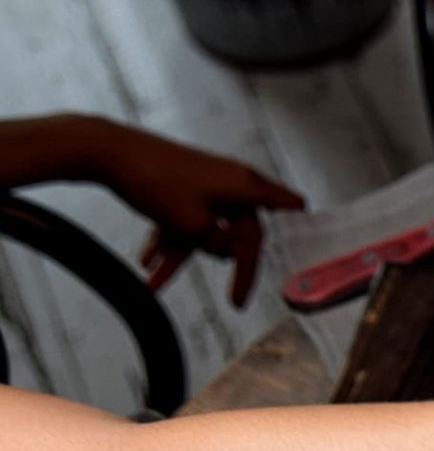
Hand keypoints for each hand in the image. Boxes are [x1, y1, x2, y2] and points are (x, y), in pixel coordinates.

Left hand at [76, 115, 304, 305]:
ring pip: (204, 228)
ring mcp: (206, 183)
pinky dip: (167, 239)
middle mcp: (232, 183)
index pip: (287, 206)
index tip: (307, 248)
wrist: (110, 151)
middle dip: (229, 265)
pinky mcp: (183, 183)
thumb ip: (217, 244)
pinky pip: (183, 218)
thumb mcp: (193, 225)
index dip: (301, 227)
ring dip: (182, 255)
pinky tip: (146, 262)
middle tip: (234, 299)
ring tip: (156, 280)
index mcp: (246, 187)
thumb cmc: (157, 182)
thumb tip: (227, 251)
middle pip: (241, 231)